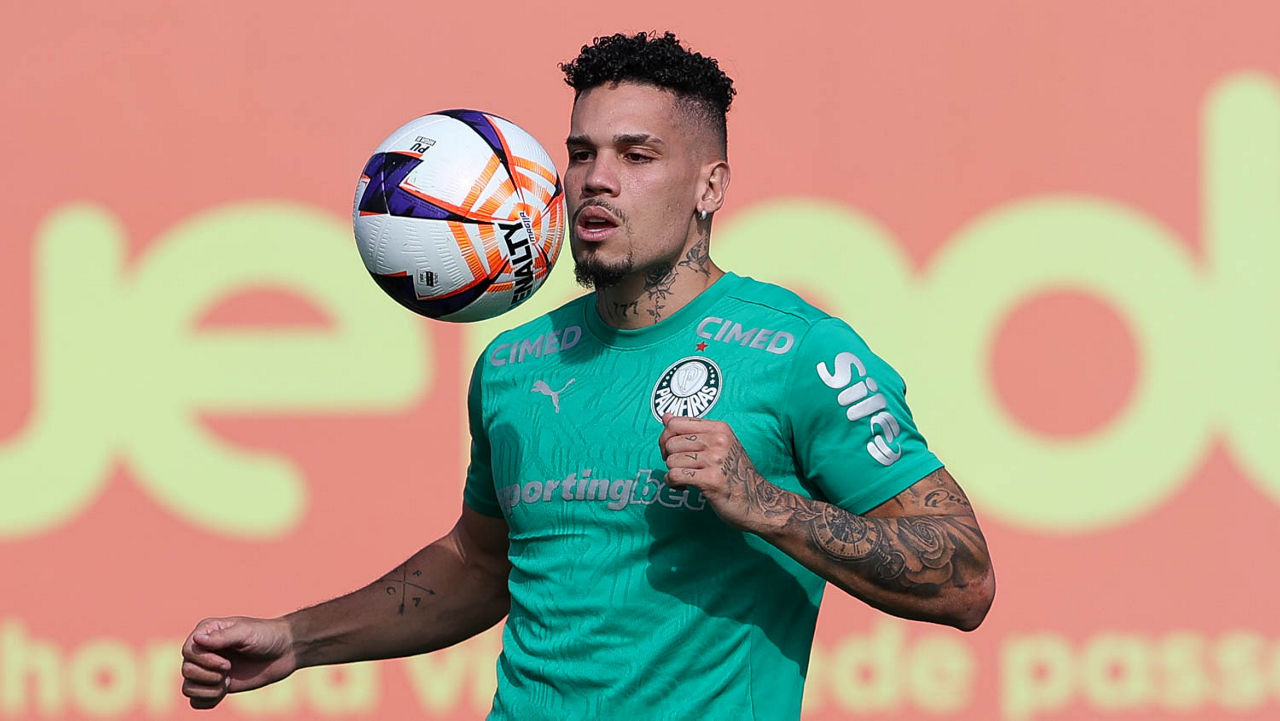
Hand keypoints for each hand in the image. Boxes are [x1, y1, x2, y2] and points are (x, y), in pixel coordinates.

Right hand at [180, 616, 297, 709]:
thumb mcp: (246, 633)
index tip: (227, 663)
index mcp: (206, 632)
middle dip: (208, 675)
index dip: (204, 661)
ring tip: (227, 682)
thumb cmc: (267, 636)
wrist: (285, 651)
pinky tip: (224, 692)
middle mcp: (203, 650)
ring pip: (188, 688)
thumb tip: (197, 639)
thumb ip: (223, 637)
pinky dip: (207, 701)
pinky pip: (196, 701)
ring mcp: (208, 669)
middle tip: (229, 670)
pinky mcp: (215, 685)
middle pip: (186, 671)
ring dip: (208, 690)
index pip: (188, 651)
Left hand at [658, 414, 779, 532]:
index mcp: (719, 428)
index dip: (666, 438)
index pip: (675, 424)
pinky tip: (684, 487)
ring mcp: (716, 460)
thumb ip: (692, 430)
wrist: (757, 501)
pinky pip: (675, 476)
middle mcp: (718, 441)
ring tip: (686, 479)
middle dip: (668, 458)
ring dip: (673, 473)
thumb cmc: (735, 473)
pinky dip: (673, 483)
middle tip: (681, 468)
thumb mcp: (719, 445)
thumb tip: (666, 416)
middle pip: (671, 443)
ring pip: (671, 461)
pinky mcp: (711, 480)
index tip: (672, 451)